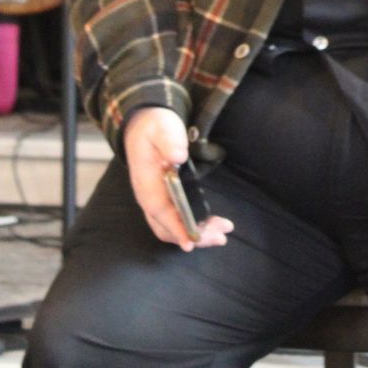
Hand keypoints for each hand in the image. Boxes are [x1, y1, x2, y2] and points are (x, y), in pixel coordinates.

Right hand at [122, 108, 232, 250]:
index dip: (175, 228)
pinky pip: (178, 221)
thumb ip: (169, 141)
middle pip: (167, 227)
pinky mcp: (166, 200)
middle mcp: (149, 198)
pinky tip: (213, 226)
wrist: (145, 125)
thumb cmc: (155, 128)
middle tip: (221, 235)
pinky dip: (194, 227)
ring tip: (223, 233)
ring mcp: (157, 201)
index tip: (190, 242)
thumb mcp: (162, 128)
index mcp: (146, 183)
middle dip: (194, 236)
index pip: (159, 211)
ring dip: (197, 234)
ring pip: (174, 227)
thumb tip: (178, 156)